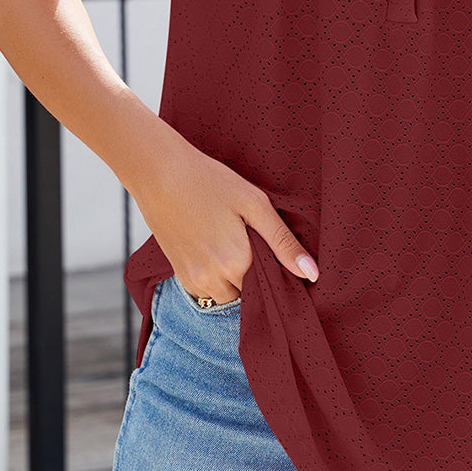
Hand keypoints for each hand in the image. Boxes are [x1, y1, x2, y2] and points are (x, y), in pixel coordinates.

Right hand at [124, 136, 318, 303]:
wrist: (159, 174)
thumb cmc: (210, 182)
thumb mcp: (254, 205)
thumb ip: (283, 243)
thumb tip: (312, 274)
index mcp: (238, 263)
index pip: (270, 290)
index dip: (276, 273)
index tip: (274, 253)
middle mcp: (215, 280)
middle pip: (248, 296)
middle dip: (255, 277)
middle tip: (253, 243)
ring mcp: (194, 280)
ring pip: (227, 296)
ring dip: (235, 280)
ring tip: (233, 244)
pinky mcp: (179, 275)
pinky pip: (207, 291)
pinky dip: (216, 278)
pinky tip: (215, 247)